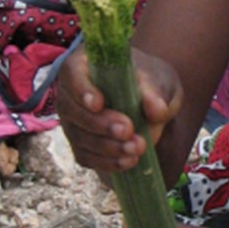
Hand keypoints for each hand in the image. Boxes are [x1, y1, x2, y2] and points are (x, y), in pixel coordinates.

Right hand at [55, 46, 183, 172]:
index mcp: (84, 65)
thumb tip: (157, 110)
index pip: (72, 73)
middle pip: (73, 111)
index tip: (99, 103)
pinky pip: (86, 157)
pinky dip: (107, 162)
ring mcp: (73, 122)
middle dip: (100, 124)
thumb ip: (155, 91)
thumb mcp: (158, 79)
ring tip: (137, 148)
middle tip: (128, 130)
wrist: (147, 105)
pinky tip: (129, 161)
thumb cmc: (147, 84)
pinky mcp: (81, 146)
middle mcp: (71, 94)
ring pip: (79, 137)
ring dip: (108, 147)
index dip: (82, 90)